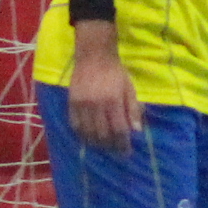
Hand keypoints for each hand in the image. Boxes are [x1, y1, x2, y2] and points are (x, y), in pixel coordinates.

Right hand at [65, 30, 144, 151]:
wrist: (94, 55)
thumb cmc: (115, 72)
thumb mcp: (130, 88)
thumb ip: (133, 109)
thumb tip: (136, 131)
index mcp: (114, 101)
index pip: (119, 130)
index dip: (123, 144)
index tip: (126, 152)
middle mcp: (97, 105)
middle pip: (103, 134)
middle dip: (110, 146)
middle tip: (115, 150)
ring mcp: (82, 105)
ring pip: (88, 132)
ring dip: (96, 143)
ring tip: (102, 146)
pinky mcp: (72, 102)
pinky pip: (75, 124)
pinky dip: (81, 134)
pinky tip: (87, 138)